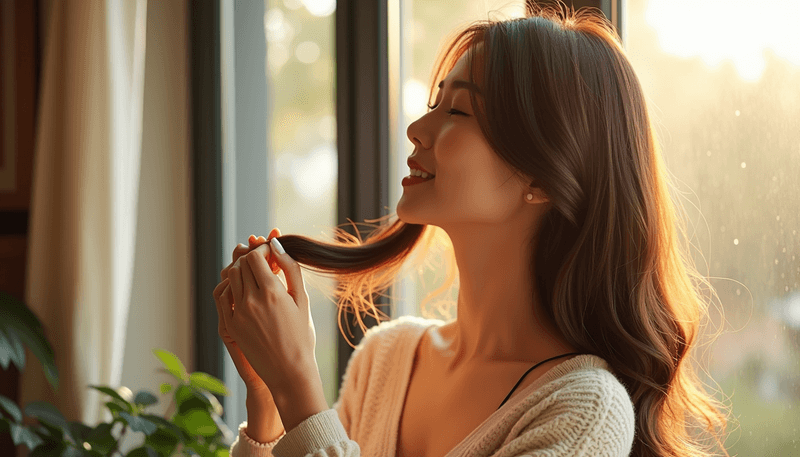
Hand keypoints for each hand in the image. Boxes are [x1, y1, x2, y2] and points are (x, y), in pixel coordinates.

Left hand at [224, 231, 318, 396]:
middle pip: (241, 264)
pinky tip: (245, 291)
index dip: (263, 250)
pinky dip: (232, 287)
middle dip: (252, 258)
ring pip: (230, 278)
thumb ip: (291, 268)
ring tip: (256, 276)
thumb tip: (277, 245)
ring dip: (241, 271)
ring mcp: (237, 313)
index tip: (272, 254)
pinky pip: (223, 296)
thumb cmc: (302, 335)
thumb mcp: (302, 299)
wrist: (289, 371)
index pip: (255, 256)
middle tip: (264, 263)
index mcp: (272, 292)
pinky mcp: (229, 325)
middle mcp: (251, 300)